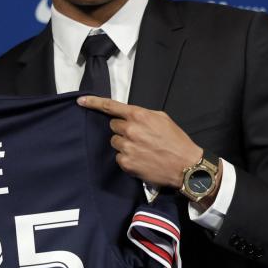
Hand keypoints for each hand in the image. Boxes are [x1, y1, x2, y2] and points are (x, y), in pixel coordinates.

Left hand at [77, 96, 201, 188]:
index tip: (80, 101)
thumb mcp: (162, 119)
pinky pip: (119, 156)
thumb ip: (142, 115)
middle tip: (138, 136)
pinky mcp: (126, 163)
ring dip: (124, 144)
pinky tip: (141, 159)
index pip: (110, 106)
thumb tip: (129, 115)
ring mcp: (127, 147)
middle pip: (113, 126)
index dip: (93, 102)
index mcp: (139, 115)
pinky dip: (127, 158)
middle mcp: (130, 130)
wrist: (186, 166)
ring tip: (142, 149)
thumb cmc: (176, 141)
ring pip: (115, 142)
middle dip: (122, 129)